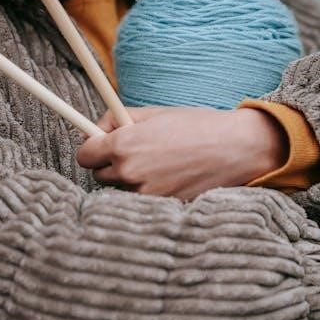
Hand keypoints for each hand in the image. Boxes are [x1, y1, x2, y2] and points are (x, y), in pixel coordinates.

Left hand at [77, 106, 287, 200]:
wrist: (235, 149)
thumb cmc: (196, 125)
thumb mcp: (154, 113)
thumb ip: (118, 119)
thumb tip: (96, 130)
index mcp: (124, 145)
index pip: (84, 155)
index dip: (91, 149)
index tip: (99, 146)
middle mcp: (130, 172)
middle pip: (99, 175)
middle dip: (110, 164)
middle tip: (134, 153)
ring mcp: (145, 194)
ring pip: (121, 189)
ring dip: (130, 179)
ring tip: (157, 164)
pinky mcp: (161, 207)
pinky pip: (141, 200)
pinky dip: (148, 191)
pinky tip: (169, 176)